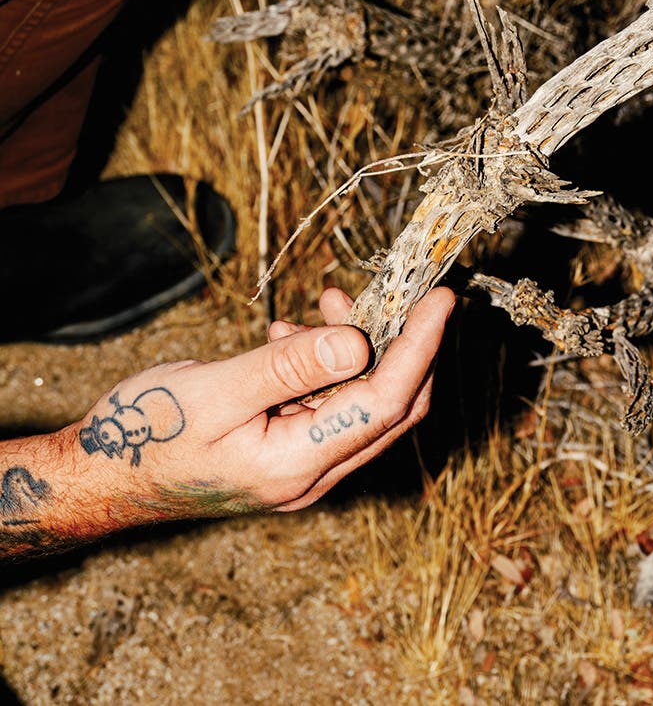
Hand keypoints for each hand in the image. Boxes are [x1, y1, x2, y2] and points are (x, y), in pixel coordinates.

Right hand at [61, 287, 451, 525]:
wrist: (96, 476)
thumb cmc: (142, 434)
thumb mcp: (214, 392)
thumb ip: (288, 368)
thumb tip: (357, 341)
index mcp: (298, 464)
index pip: (388, 402)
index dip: (421, 347)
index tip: (442, 298)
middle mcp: (311, 475)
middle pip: (391, 407)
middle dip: (402, 343)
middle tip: (398, 290)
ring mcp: (301, 468)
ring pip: (362, 404)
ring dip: (359, 349)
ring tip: (329, 299)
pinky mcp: (287, 454)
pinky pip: (329, 407)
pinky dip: (326, 366)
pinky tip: (292, 334)